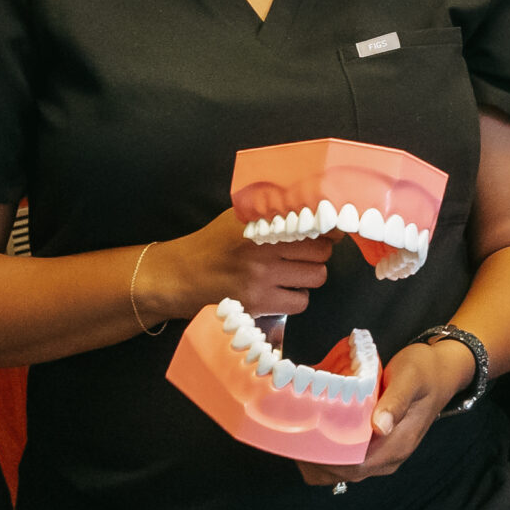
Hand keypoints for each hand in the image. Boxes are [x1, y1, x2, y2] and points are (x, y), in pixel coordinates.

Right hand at [147, 207, 334, 321]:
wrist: (180, 275)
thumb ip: (270, 211)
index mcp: (261, 222)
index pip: (315, 223)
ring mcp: (262, 277)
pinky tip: (283, 291)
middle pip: (322, 252)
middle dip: (319, 253)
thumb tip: (313, 206)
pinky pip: (300, 302)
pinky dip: (297, 298)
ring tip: (294, 273)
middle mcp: (264, 248)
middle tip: (306, 254)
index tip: (329, 230)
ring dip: (310, 276)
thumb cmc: (211, 244)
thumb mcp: (238, 217)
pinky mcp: (259, 303)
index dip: (328, 228)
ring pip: (316, 277)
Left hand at [294, 337, 473, 485]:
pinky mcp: (379, 446)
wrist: (443, 370)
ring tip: (298, 437)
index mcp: (397, 444)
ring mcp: (385, 454)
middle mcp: (390, 457)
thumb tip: (380, 427)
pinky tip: (316, 436)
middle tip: (292, 437)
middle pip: (345, 473)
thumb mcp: (410, 378)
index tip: (302, 443)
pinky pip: (349, 461)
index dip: (326, 461)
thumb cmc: (424, 370)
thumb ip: (396, 401)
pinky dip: (329, 455)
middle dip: (316, 461)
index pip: (355, 466)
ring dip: (320, 461)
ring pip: (345, 471)